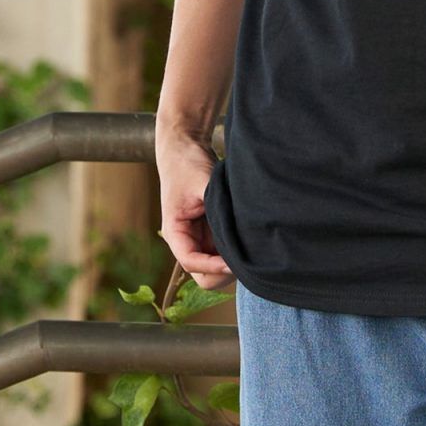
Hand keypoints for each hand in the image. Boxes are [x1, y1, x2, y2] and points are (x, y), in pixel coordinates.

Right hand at [156, 128, 234, 291]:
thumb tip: (240, 232)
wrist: (186, 149)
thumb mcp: (204, 184)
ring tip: (250, 245)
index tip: (235, 260)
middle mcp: (186, 242)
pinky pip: (225, 256)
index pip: (192, 263)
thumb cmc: (189, 164)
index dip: (214, 267)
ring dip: (233, 263)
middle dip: (225, 271)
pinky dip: (238, 254)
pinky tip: (250, 239)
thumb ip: (218, 209)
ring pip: (217, 271)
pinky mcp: (213, 236)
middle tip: (247, 255)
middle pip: (205, 277)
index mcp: (175, 232)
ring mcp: (200, 241)